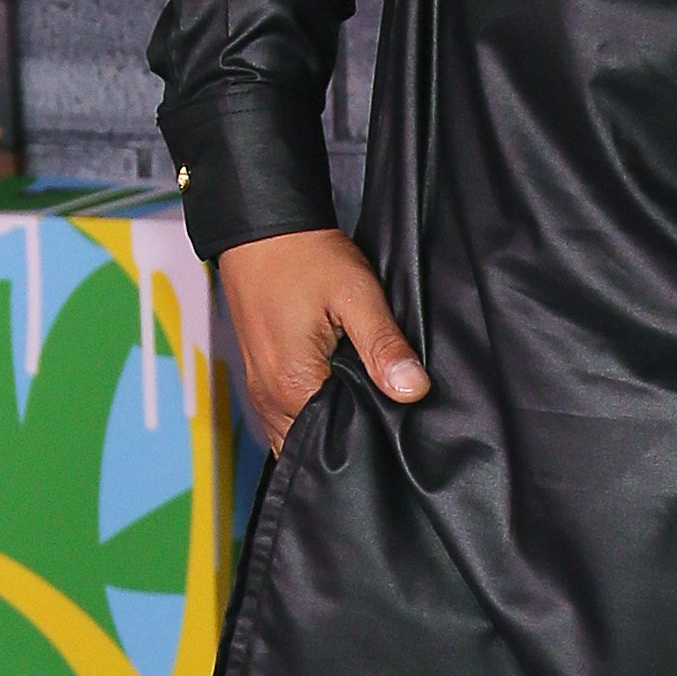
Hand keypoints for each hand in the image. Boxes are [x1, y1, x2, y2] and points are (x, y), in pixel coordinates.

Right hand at [219, 228, 427, 455]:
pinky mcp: (262, 380)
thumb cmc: (306, 257)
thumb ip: (384, 346)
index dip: (372, 437)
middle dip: (352, 438)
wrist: (262, 231)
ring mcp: (262, 392)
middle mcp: (270, 400)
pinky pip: (289, 417)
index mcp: (292, 387)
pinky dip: (315, 414)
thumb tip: (413, 390)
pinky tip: (342, 394)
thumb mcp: (356, 295)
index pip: (337, 443)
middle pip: (315, 444)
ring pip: (300, 433)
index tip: (399, 422)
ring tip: (367, 404)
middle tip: (388, 413)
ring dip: (331, 427)